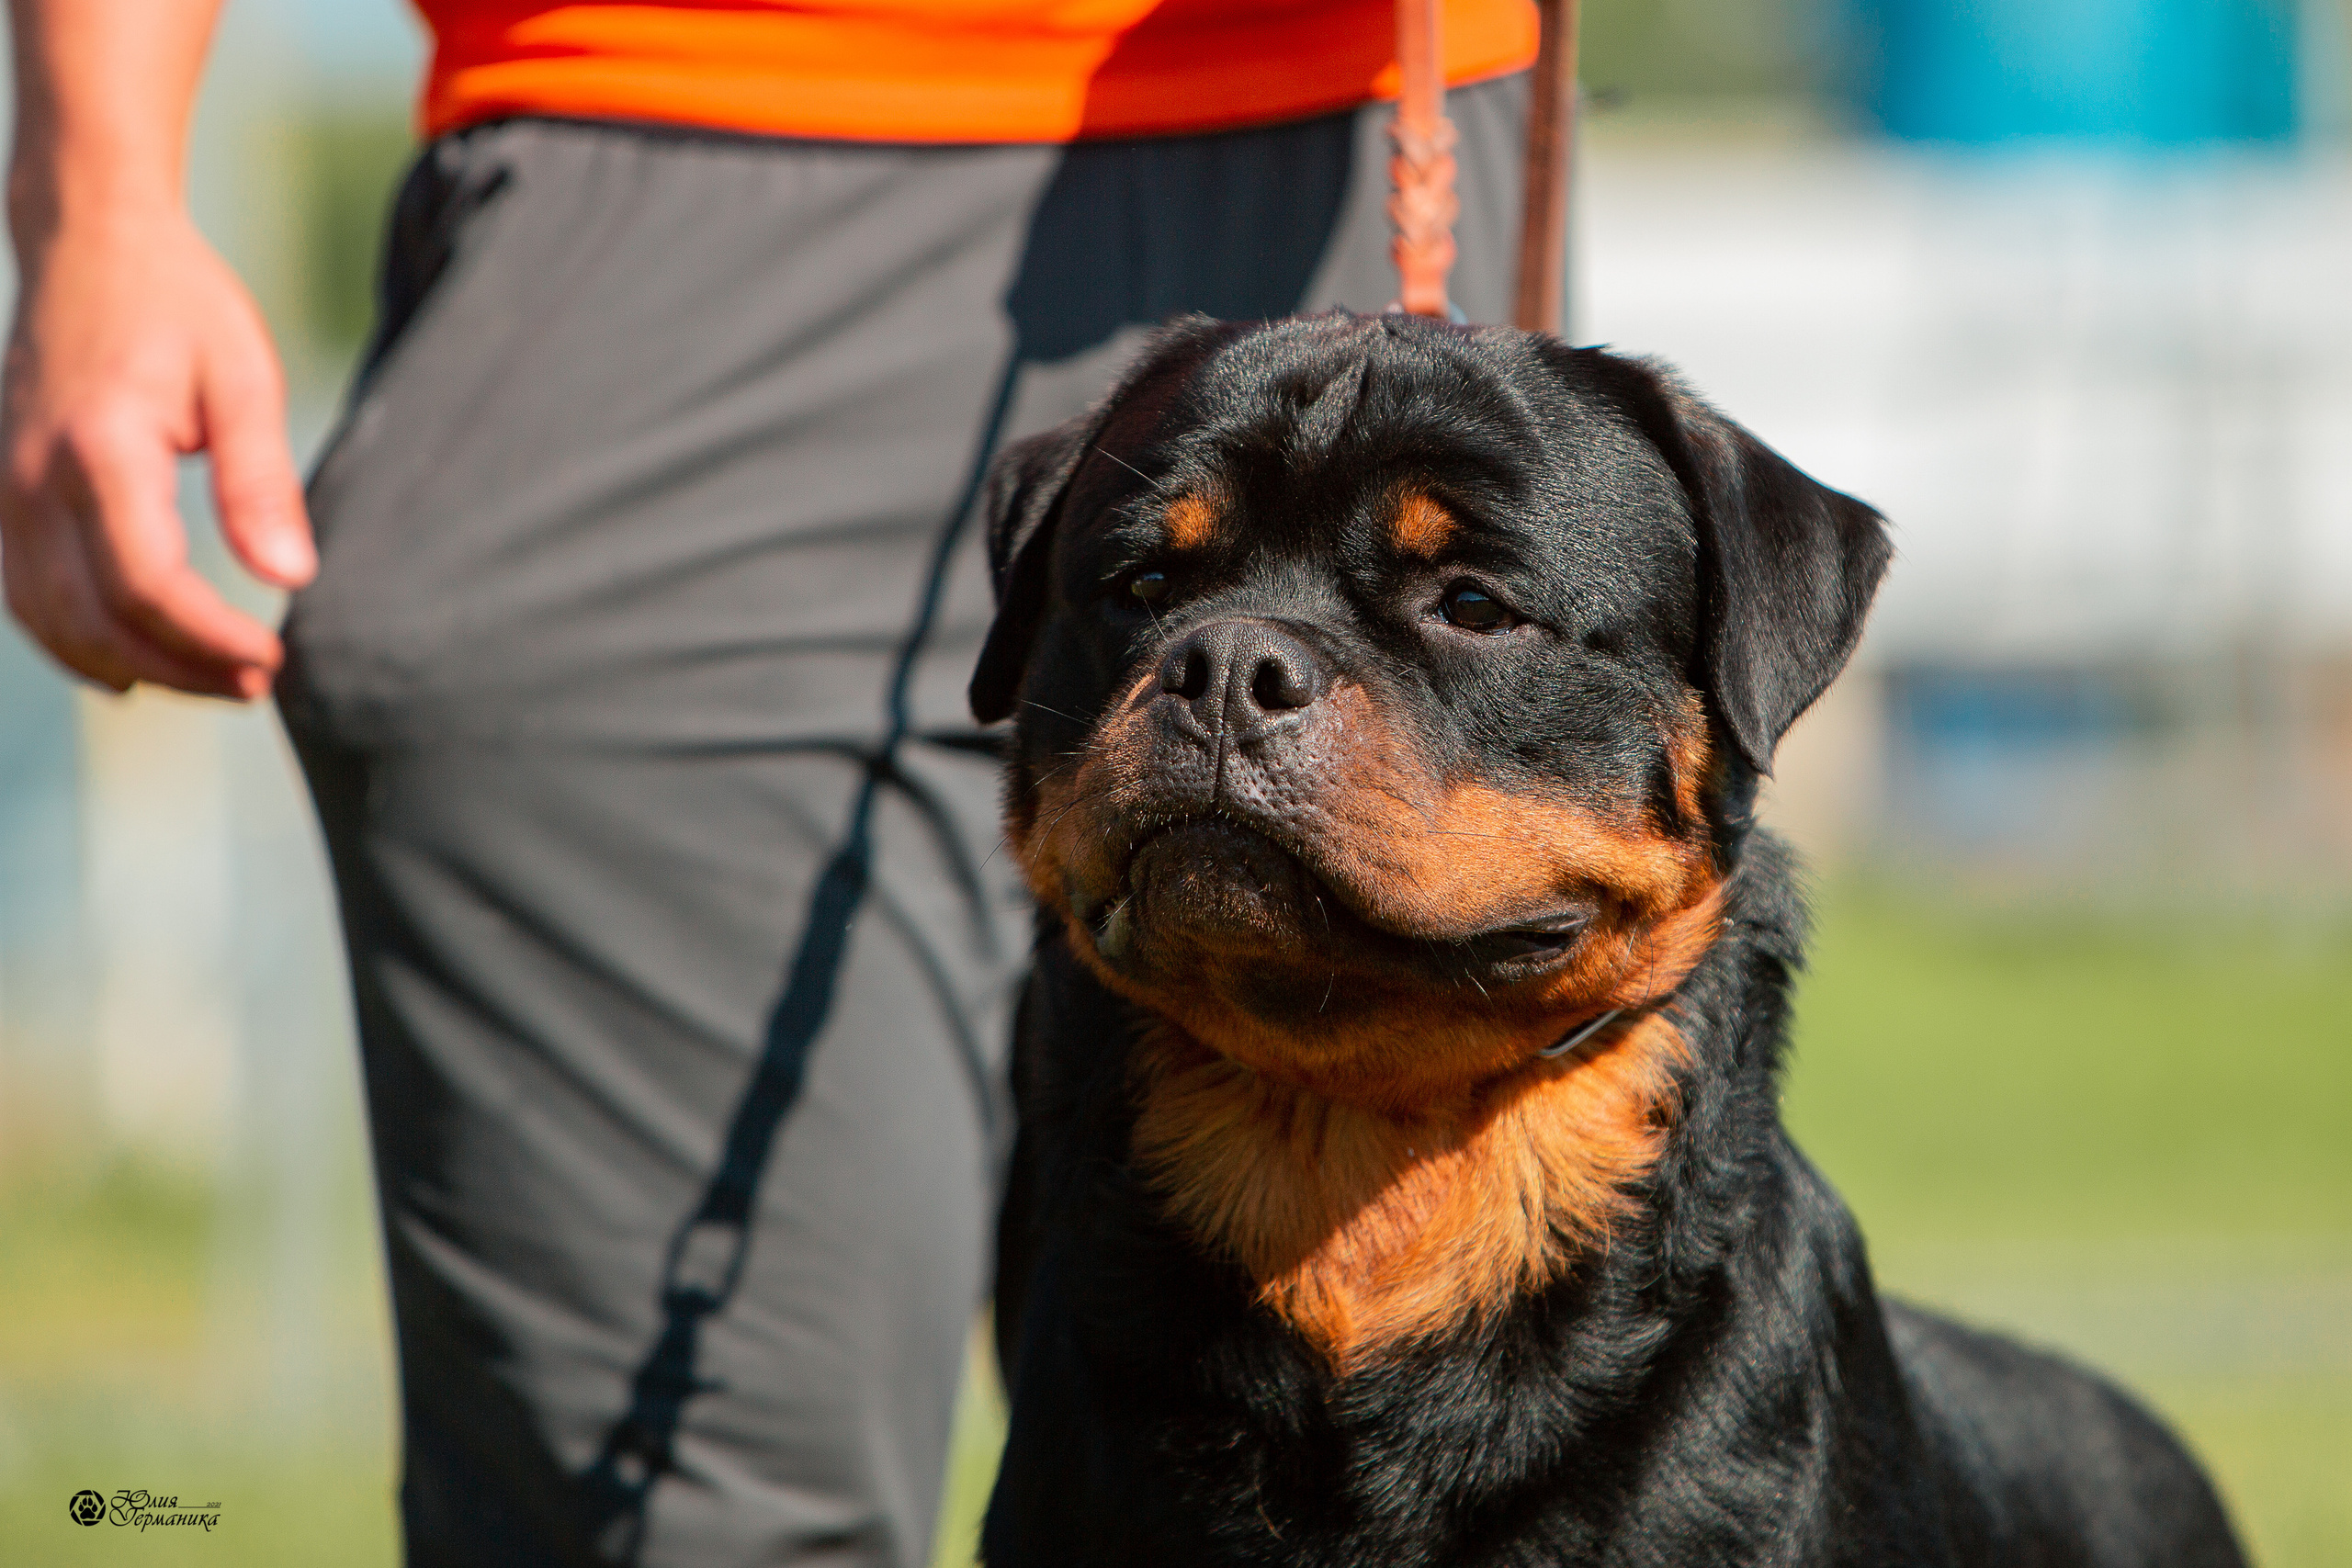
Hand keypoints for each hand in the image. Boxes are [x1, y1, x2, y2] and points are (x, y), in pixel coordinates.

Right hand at [2, 209, 313, 699]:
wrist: (88, 246)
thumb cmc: (180, 307)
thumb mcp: (244, 380)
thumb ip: (261, 482)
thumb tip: (293, 577)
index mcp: (99, 449)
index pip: (147, 585)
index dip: (209, 641)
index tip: (274, 659)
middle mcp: (31, 479)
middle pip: (98, 620)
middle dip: (181, 669)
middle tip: (259, 686)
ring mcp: (3, 490)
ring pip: (52, 622)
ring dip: (134, 668)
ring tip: (216, 682)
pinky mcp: (0, 496)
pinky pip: (24, 596)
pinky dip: (78, 643)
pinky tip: (137, 667)